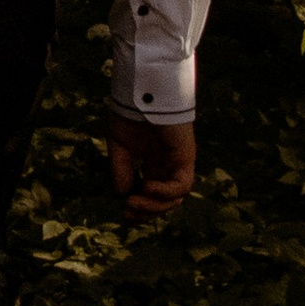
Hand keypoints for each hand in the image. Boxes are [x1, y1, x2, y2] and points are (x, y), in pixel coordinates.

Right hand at [109, 109, 194, 223]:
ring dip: (154, 206)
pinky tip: (147, 188)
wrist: (142, 91)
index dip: (139, 208)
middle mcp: (167, 166)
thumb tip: (124, 195)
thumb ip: (122, 170)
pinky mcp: (186, 158)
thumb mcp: (119, 145)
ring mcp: (178, 163)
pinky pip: (181, 185)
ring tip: (134, 202)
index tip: (123, 214)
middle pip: (164, 202)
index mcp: (153, 162)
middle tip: (128, 214)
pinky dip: (166, 192)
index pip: (151, 195)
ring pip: (175, 199)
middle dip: (146, 212)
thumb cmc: (130, 112)